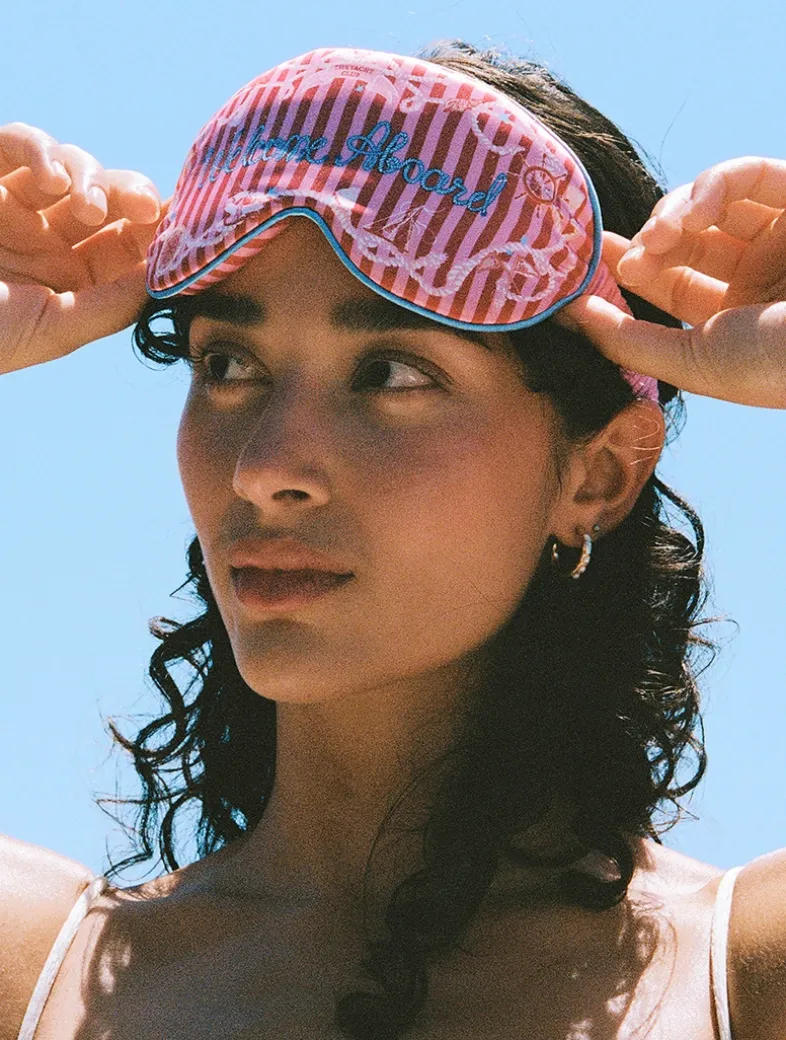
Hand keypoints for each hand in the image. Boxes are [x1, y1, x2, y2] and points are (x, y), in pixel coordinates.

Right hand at [0, 122, 167, 374]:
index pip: (130, 246)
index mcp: (74, 278)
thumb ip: (111, 306)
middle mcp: (50, 237)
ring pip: (73, 168)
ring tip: (84, 207)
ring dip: (89, 179)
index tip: (187, 231)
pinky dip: (41, 150)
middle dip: (134, 198)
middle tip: (148, 210)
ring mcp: (16, 203)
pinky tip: (53, 181)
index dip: (159, 234)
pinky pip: (18, 143)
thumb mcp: (54, 330)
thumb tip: (166, 277)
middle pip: (109, 201)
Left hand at [555, 157, 785, 408]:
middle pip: (683, 238)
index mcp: (733, 317)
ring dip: (672, 213)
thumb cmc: (776, 365)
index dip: (626, 265)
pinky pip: (746, 175)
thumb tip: (567, 314)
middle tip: (620, 253)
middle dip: (646, 238)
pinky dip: (711, 186)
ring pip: (708, 203)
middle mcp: (756, 273)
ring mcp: (780, 232)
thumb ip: (625, 340)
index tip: (584, 258)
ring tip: (658, 237)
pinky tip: (691, 212)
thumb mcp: (692, 361)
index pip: (668, 280)